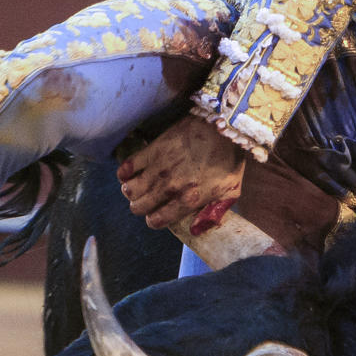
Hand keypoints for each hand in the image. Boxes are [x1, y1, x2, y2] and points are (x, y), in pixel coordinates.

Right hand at [117, 115, 245, 229]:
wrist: (223, 124)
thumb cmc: (230, 158)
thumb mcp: (231, 190)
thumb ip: (214, 213)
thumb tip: (195, 230)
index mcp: (189, 199)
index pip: (157, 220)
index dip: (154, 220)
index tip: (156, 216)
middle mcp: (171, 186)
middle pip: (139, 207)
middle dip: (140, 207)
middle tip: (145, 201)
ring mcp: (160, 168)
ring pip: (130, 190)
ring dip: (130, 192)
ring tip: (136, 188)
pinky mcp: (153, 149)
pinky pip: (128, 167)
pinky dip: (124, 173)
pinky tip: (129, 174)